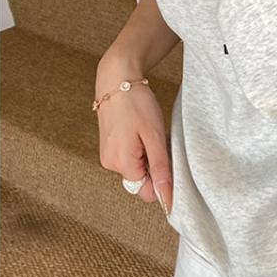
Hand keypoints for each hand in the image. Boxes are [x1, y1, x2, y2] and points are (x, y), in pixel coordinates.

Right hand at [95, 52, 172, 216]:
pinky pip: (130, 158)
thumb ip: (160, 168)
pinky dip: (141, 150)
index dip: (162, 180)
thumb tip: (166, 196)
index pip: (147, 191)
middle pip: (142, 181)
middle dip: (155, 167)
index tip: (168, 159)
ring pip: (137, 169)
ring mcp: (108, 155)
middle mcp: (110, 164)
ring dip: (149, 157)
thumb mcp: (155, 137)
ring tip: (150, 134)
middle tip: (159, 142)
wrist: (117, 79)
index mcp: (121, 164)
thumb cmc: (137, 104)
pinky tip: (142, 133)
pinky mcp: (110, 147)